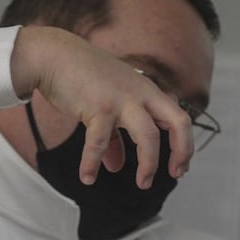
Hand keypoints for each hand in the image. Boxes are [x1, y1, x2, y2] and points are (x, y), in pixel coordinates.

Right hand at [10, 25, 193, 186]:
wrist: (54, 55)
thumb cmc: (82, 78)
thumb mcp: (107, 105)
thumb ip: (115, 137)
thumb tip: (115, 167)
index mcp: (147, 92)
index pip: (179, 117)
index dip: (184, 144)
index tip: (180, 166)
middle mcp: (140, 94)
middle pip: (177, 122)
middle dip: (181, 151)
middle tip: (176, 174)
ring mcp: (121, 99)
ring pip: (148, 136)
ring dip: (149, 165)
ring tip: (142, 184)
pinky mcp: (98, 107)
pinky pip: (100, 143)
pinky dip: (92, 164)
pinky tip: (87, 178)